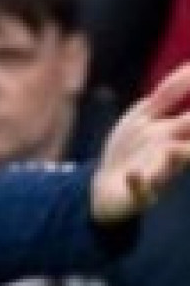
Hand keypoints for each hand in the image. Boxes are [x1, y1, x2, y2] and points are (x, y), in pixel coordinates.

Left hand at [93, 64, 189, 220]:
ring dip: (177, 155)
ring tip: (176, 148)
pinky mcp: (137, 194)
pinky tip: (133, 174)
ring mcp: (155, 173)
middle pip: (189, 131)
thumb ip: (168, 92)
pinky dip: (138, 182)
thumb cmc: (131, 149)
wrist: (104, 190)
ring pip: (172, 165)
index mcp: (176, 130)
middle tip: (188, 121)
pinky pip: (140, 190)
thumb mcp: (146, 114)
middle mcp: (171, 150)